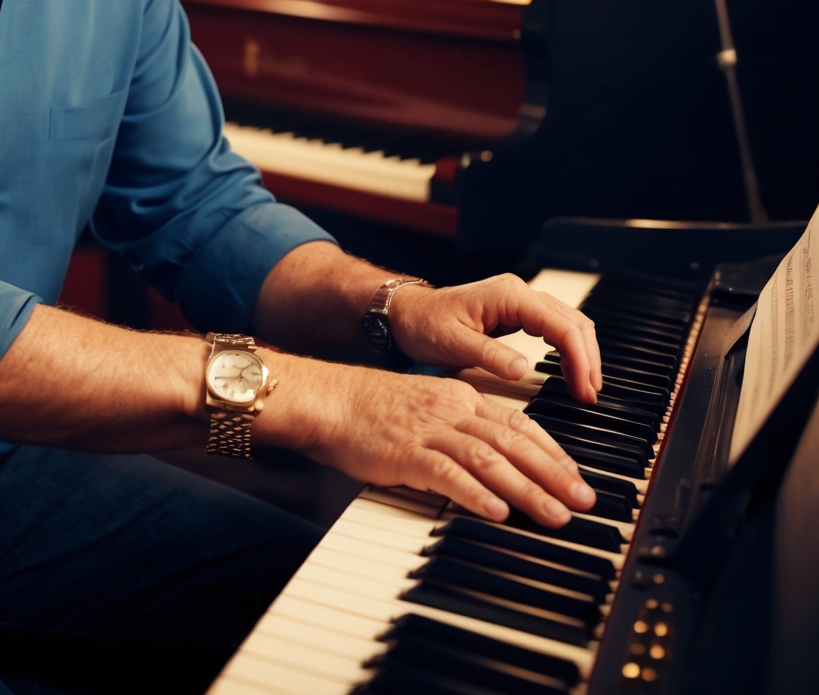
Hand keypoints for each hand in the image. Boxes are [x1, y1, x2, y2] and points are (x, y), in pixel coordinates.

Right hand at [264, 359, 596, 526]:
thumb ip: (460, 427)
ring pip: (489, 457)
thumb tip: (497, 460)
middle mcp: (450, 409)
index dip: (553, 451)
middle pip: (513, 441)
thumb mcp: (425, 407)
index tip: (577, 477)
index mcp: (458, 395)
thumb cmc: (370, 408)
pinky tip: (495, 511)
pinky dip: (474, 493)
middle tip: (583, 502)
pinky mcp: (405, 452)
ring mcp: (428, 430)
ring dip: (527, 488)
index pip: (517, 422)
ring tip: (554, 514)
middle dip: (554, 474)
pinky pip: (446, 473)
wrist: (327, 398)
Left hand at [388, 275, 601, 403]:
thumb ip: (489, 355)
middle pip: (573, 321)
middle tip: (589, 394)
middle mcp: (518, 292)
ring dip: (582, 353)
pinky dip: (569, 348)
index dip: (579, 359)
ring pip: (569, 323)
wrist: (407, 314)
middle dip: (588, 358)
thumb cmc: (425, 324)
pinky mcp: (517, 312)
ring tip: (585, 388)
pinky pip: (555, 327)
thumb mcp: (453, 343)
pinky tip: (570, 371)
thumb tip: (522, 370)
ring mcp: (519, 300)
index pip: (560, 326)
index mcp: (508, 295)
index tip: (583, 390)